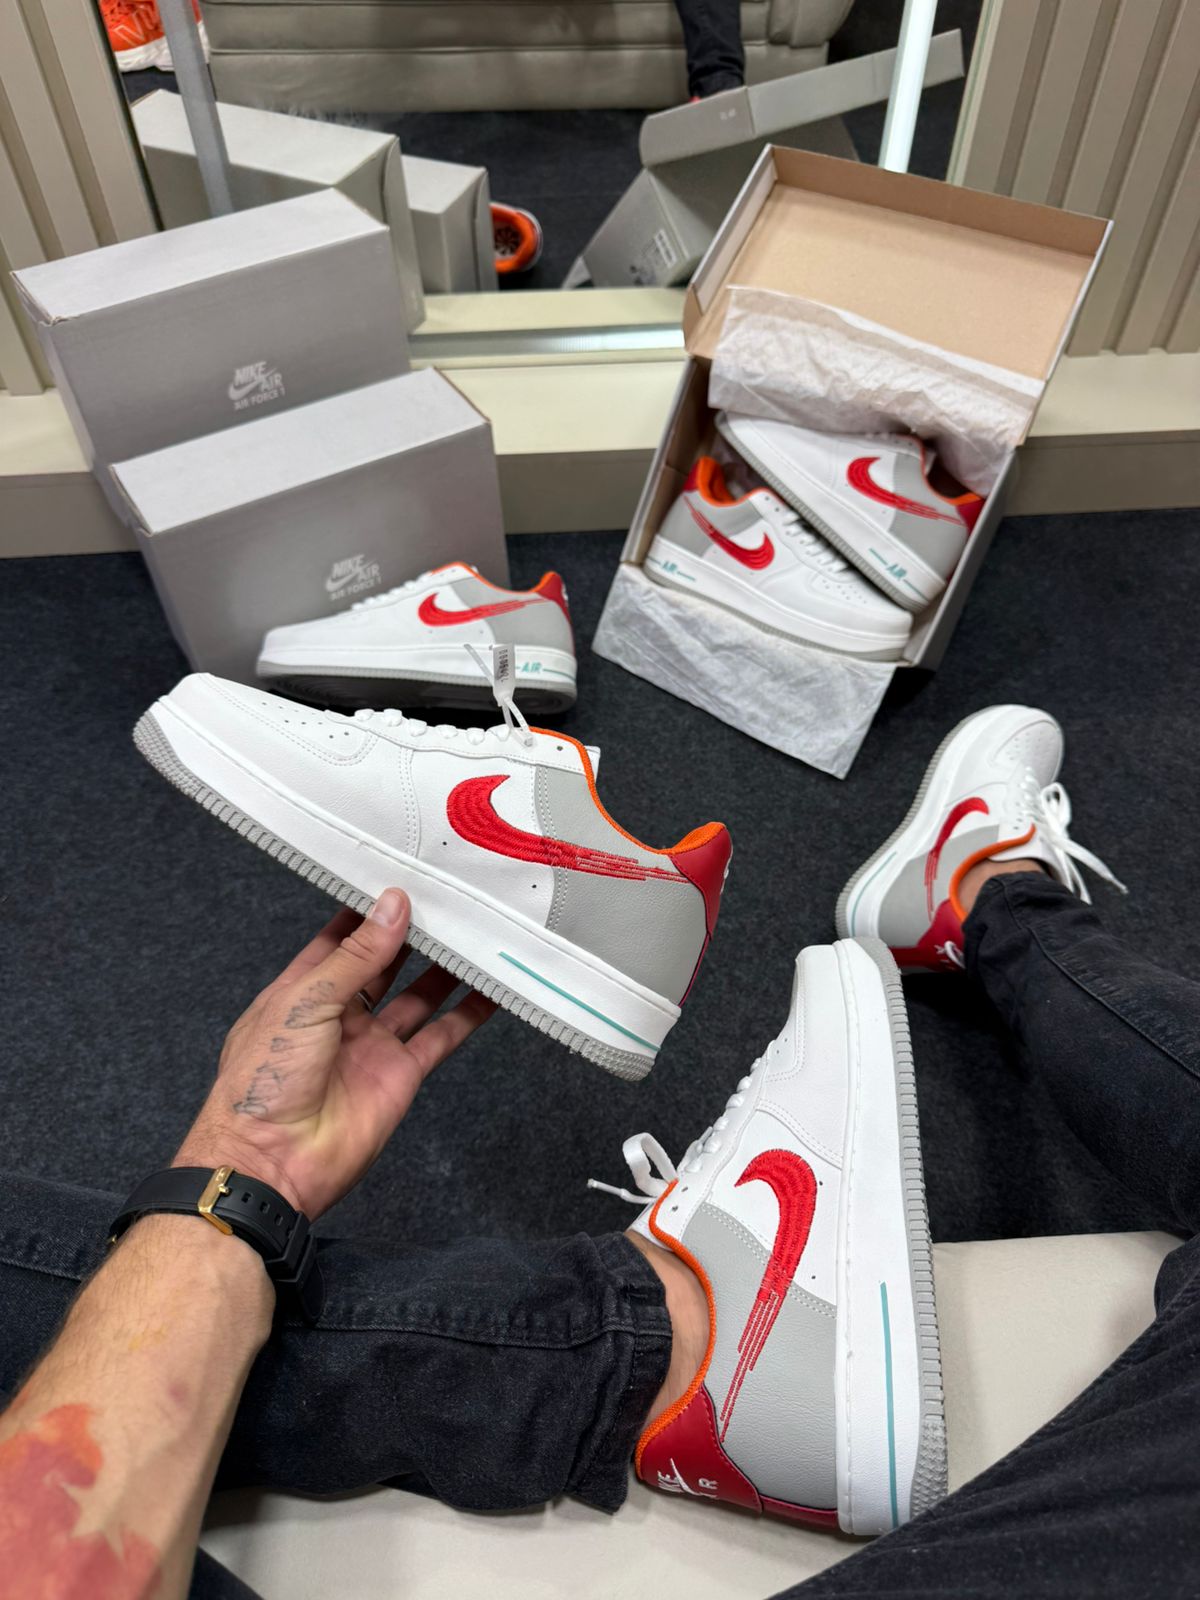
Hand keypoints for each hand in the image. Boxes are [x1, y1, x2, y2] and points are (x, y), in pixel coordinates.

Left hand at [174, 889, 494, 1217]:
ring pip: (418, 996)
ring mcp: (372, 1044)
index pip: (341, 937)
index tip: (404, 877)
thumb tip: (393, 905)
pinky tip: (492, 991)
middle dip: (413, 933)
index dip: (370, 909)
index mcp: (303, 989)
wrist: (272, 1162)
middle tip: (450, 899)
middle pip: (385, 962)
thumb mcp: (305, 1001)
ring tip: (477, 933)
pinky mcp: (401, 1074)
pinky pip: (441, 1037)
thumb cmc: (265, 1079)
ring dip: (445, 968)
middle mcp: (340, 1013)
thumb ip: (356, 954)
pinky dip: (468, 1014)